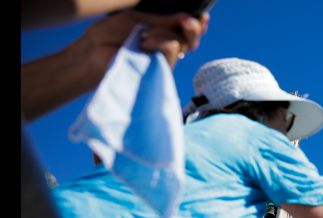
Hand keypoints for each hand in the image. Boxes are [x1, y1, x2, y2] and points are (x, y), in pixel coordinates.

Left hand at [70, 9, 207, 83]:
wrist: (93, 51)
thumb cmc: (109, 35)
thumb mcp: (140, 20)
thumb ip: (164, 21)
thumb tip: (189, 17)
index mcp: (160, 35)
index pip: (186, 32)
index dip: (197, 25)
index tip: (203, 16)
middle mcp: (165, 49)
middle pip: (191, 40)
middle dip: (193, 28)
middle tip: (188, 22)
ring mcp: (163, 61)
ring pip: (182, 44)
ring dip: (164, 34)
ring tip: (145, 36)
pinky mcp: (160, 71)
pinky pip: (172, 50)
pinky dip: (160, 42)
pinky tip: (145, 43)